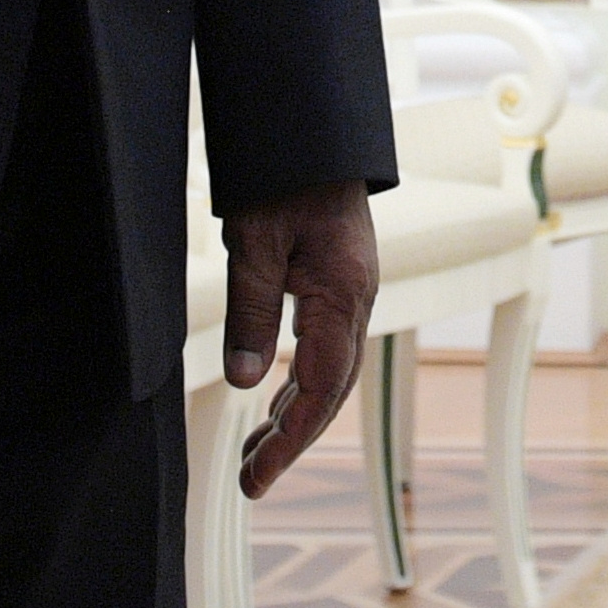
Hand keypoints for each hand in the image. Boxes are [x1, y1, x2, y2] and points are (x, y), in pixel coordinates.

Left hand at [220, 178, 375, 497]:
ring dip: (295, 415)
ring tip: (255, 455)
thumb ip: (252, 312)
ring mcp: (354, 291)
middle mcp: (359, 298)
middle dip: (293, 440)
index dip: (292, 440)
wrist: (313, 126)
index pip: (323, 388)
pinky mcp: (341, 282)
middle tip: (250, 481)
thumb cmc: (282, 177)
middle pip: (332, 389)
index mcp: (343, 293)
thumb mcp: (253, 243)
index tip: (257, 478)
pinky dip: (301, 383)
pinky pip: (328, 347)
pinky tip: (276, 400)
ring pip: (331, 371)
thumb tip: (248, 384)